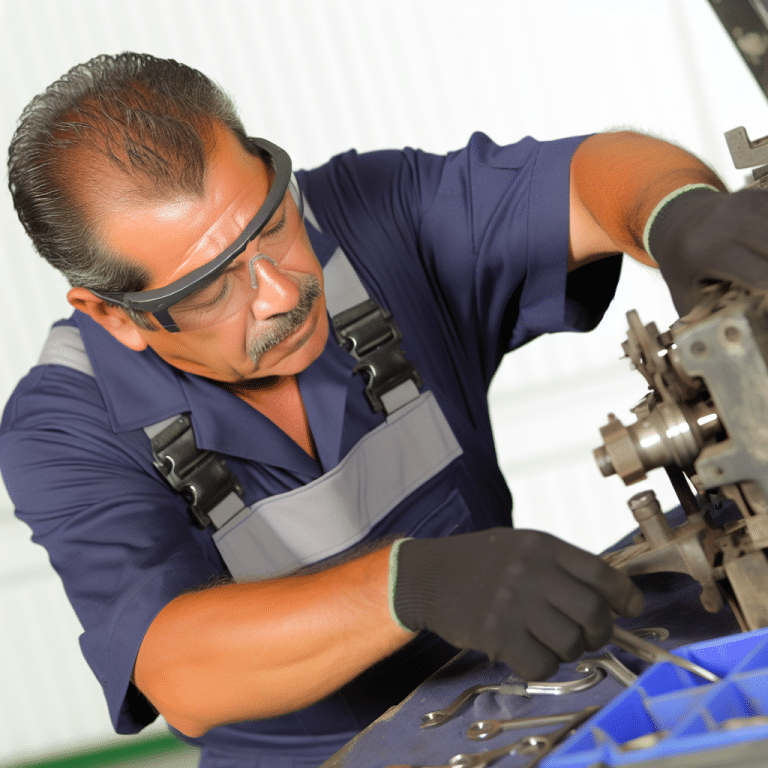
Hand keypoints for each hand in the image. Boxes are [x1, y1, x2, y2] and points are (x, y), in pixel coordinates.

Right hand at [390, 528, 642, 680]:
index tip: (629, 608)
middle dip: (600, 631)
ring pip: (572, 643)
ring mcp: (513, 604)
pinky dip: (541, 666)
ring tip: (550, 640)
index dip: (625, 595)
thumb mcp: (522, 546)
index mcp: (542, 546)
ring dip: (569, 650)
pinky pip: (542, 665)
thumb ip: (560, 566)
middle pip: (594, 612)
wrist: (429, 575)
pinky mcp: (497, 634)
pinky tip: (527, 652)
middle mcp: (531, 572)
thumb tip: (609, 599)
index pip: (602, 573)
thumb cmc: (480, 562)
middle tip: (588, 634)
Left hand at [648, 187, 767, 314]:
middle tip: (765, 289)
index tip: (765, 300)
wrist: (675, 221)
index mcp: (706, 251)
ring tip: (764, 270)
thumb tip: (732, 344)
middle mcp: (726, 222)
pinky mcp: (758, 195)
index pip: (761, 275)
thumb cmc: (682, 264)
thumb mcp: (685, 293)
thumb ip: (708, 317)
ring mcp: (744, 203)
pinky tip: (764, 252)